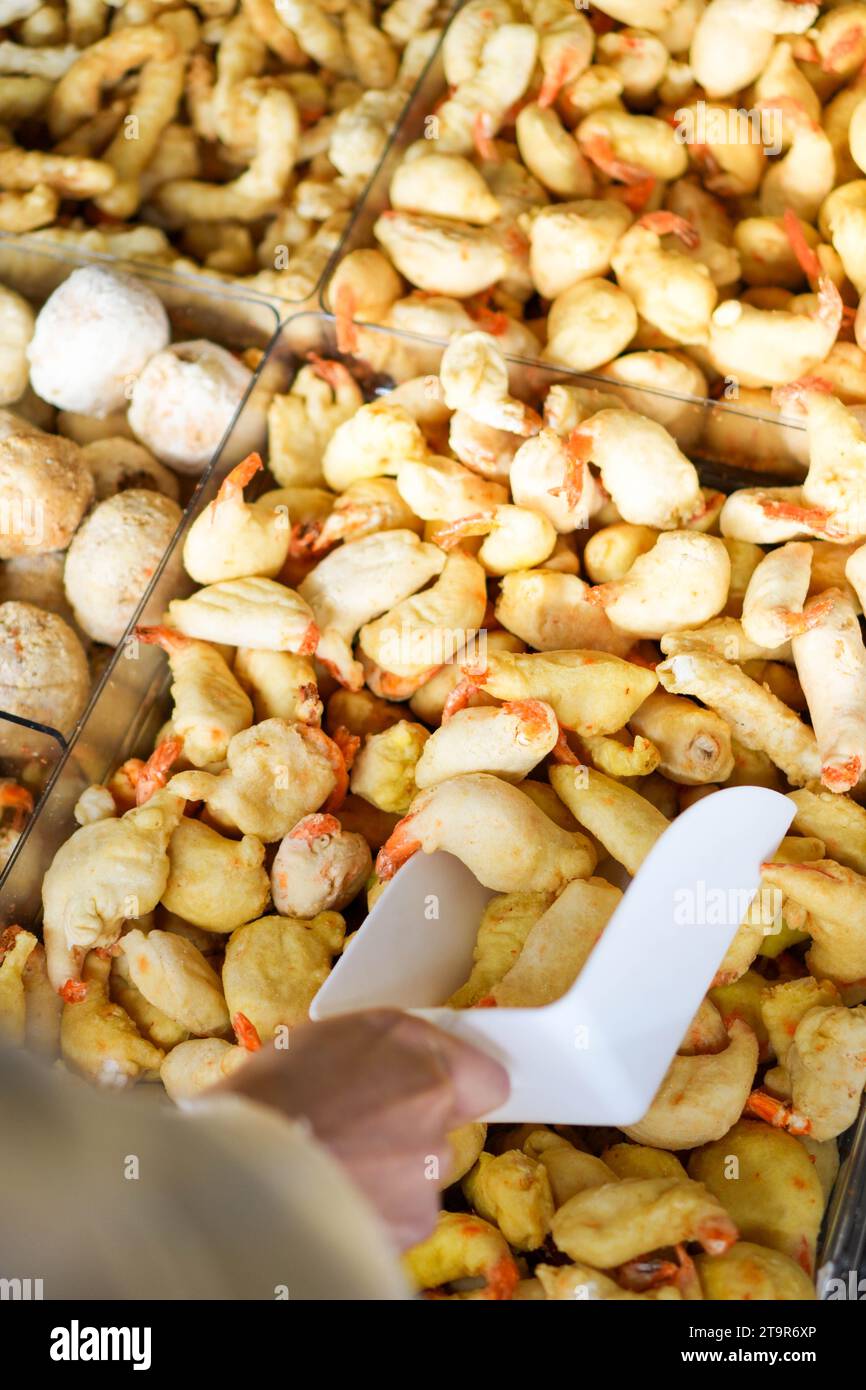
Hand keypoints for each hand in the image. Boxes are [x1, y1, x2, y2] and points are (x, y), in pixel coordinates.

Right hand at [222, 1008, 508, 1247]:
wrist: (243, 1168)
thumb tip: (411, 1058)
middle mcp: (435, 1106)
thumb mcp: (331, 1035)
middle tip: (357, 1127)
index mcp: (421, 1052)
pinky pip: (402, 1213)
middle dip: (410, 1128)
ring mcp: (428, 1167)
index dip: (460, 1086)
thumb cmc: (272, 1094)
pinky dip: (377, 1210)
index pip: (486, 1077)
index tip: (443, 1091)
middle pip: (443, 1126)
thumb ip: (390, 1046)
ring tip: (336, 1161)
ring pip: (420, 1172)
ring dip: (390, 1172)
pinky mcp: (413, 1220)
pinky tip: (337, 1192)